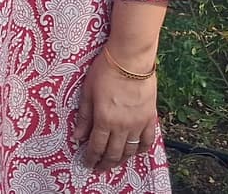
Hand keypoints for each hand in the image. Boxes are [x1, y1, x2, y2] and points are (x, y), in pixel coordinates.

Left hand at [70, 53, 157, 171]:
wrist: (131, 59)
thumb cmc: (105, 71)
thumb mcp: (88, 92)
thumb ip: (84, 116)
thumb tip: (77, 136)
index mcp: (104, 120)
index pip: (96, 147)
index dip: (91, 158)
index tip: (87, 163)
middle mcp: (122, 126)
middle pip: (113, 153)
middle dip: (105, 163)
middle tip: (99, 168)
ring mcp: (138, 123)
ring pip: (130, 150)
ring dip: (121, 159)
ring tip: (115, 162)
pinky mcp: (150, 117)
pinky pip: (148, 140)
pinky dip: (141, 149)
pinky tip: (135, 151)